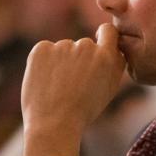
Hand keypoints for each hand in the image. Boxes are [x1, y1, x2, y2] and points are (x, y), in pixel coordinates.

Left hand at [21, 23, 125, 155]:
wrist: (53, 124)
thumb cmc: (83, 112)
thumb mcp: (109, 90)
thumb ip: (114, 65)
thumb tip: (114, 47)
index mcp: (106, 57)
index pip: (108, 31)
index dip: (103, 35)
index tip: (97, 43)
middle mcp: (86, 46)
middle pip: (83, 45)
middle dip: (78, 59)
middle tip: (72, 84)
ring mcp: (62, 46)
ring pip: (63, 49)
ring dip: (61, 62)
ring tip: (57, 88)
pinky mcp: (42, 48)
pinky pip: (45, 51)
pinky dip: (44, 63)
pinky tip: (45, 83)